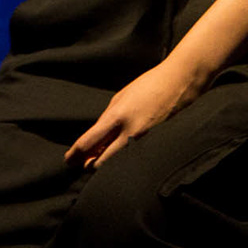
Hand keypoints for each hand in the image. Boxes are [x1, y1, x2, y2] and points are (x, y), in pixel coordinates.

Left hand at [64, 55, 212, 170]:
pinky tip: (118, 158)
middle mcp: (129, 132)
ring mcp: (144, 140)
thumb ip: (108, 118)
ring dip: (105, 164)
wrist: (179, 82)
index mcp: (117, 116)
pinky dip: (122, 159)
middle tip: (80, 165)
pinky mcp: (155, 144)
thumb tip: (97, 138)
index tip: (68, 159)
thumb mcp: (122, 96)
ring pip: (117, 162)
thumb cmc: (149, 85)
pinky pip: (133, 157)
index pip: (89, 142)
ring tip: (96, 163)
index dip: (76, 153)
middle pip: (101, 161)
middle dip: (88, 164)